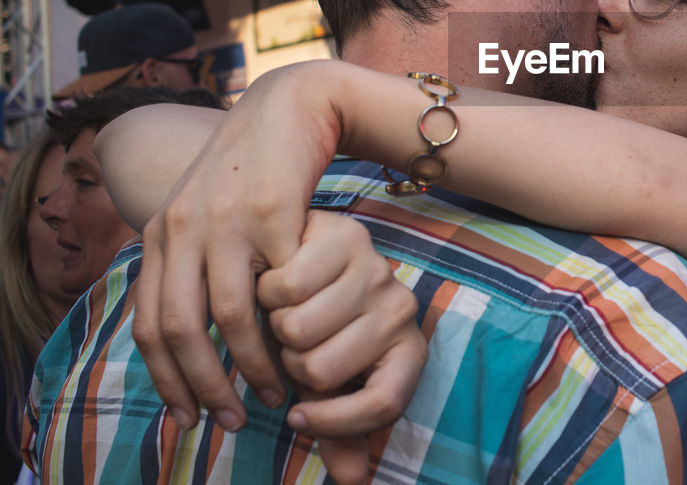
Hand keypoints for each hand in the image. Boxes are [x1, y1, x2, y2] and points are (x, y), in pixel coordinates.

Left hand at [131, 67, 341, 432]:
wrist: (290, 108)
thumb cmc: (252, 169)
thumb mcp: (205, 212)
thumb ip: (190, 261)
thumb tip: (186, 329)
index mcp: (161, 232)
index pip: (149, 323)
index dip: (166, 379)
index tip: (188, 415)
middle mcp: (183, 226)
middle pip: (181, 328)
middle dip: (205, 385)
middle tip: (231, 419)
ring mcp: (227, 219)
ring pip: (229, 314)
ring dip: (252, 365)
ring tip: (274, 392)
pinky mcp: (275, 213)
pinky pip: (278, 285)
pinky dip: (288, 326)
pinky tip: (302, 346)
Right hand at [258, 210, 427, 484]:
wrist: (313, 261)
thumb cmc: (324, 332)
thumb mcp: (333, 386)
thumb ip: (340, 432)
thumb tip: (351, 483)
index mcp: (408, 350)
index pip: (384, 403)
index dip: (335, 422)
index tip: (298, 418)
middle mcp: (402, 309)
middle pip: (321, 369)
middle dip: (293, 364)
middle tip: (294, 344)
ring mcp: (377, 270)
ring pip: (296, 329)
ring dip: (275, 327)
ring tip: (286, 313)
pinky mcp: (346, 237)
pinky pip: (283, 286)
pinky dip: (267, 291)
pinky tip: (276, 284)